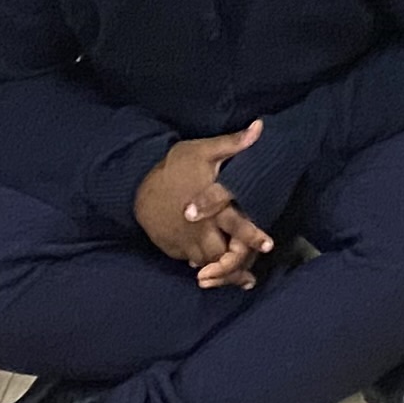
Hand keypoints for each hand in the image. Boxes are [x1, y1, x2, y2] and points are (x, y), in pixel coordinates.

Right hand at [135, 125, 275, 271]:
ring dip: (223, 269)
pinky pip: (192, 262)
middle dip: (238, 263)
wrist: (135, 185)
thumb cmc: (174, 166)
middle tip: (252, 271)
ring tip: (240, 275)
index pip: (237, 225)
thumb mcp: (203, 150)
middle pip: (223, 255)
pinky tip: (215, 268)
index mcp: (212, 207)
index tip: (268, 245)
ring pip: (208, 263)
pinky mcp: (173, 248)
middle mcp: (199, 229)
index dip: (252, 237)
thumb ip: (233, 143)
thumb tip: (260, 126)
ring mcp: (184, 241)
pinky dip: (205, 266)